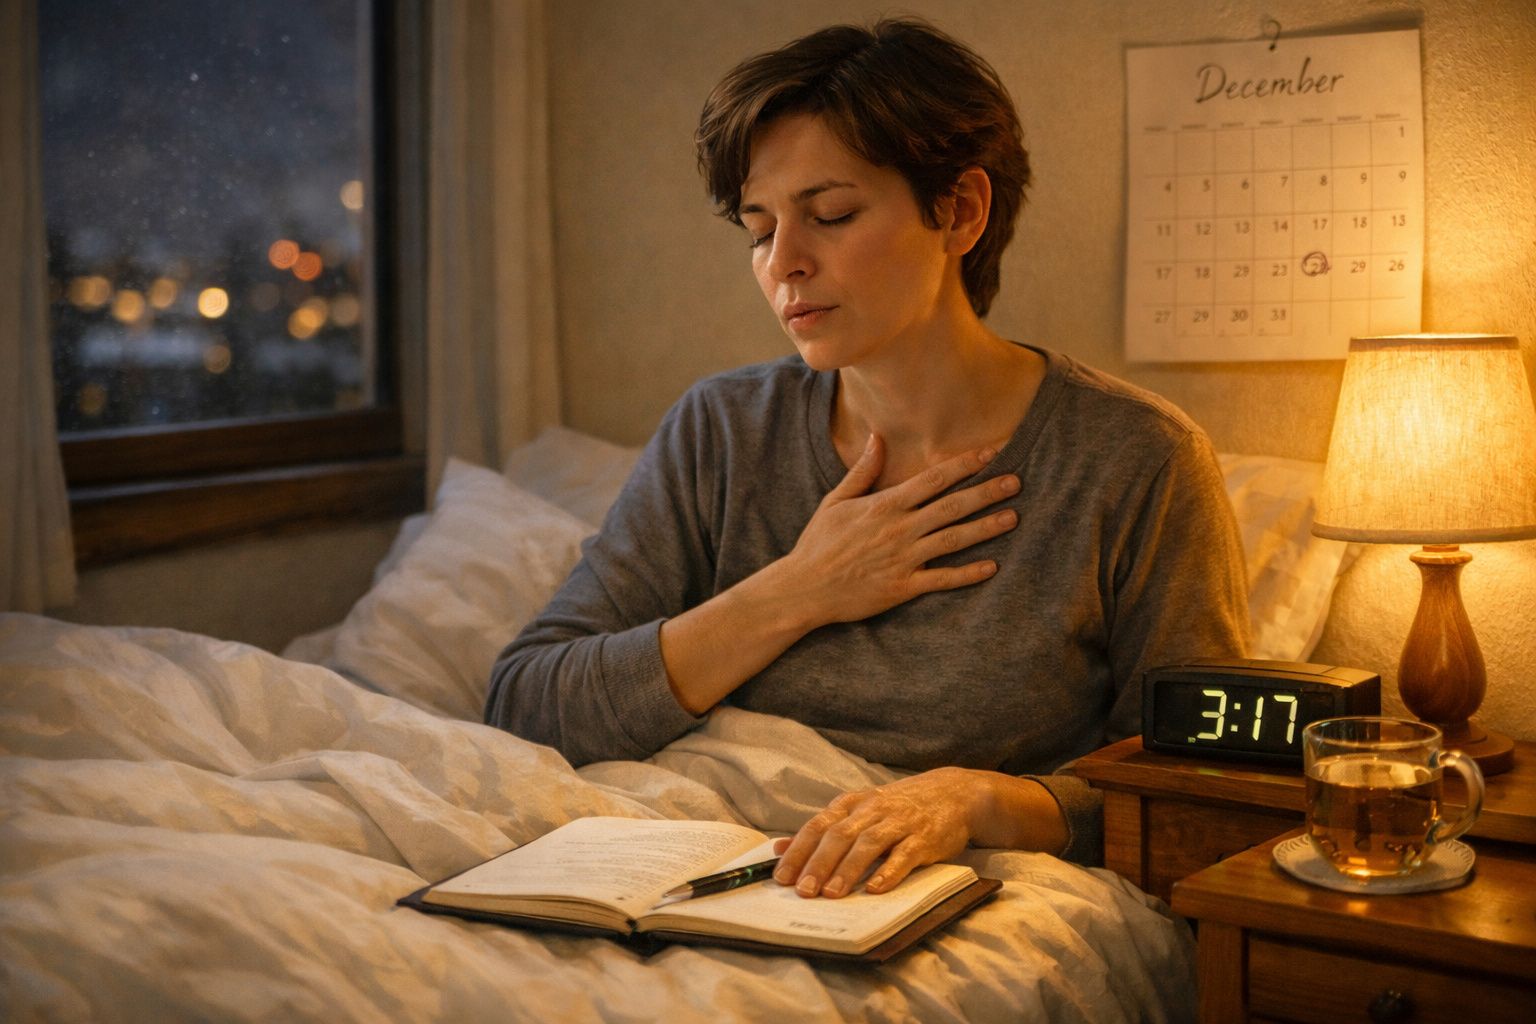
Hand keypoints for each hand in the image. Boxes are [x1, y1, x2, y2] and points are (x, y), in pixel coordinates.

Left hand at [771, 768, 983, 898]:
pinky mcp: (925, 838)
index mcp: (852, 804)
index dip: (798, 851)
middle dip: (819, 864)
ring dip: (848, 870)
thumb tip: (779, 848)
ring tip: (832, 894)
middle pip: (839, 835)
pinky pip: (905, 855)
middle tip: (803, 892)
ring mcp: (899, 822)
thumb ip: (822, 830)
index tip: (781, 877)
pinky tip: (876, 889)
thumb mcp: (858, 811)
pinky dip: (889, 871)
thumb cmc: (898, 808)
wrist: (953, 793)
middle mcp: (873, 810)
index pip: (818, 826)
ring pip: (869, 844)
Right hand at [784, 434, 1019, 628]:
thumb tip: (877, 437)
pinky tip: (991, 567)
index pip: (933, 479)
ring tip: (1013, 517)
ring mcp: (904, 559)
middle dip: (986, 492)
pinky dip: (968, 574)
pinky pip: (942, 579)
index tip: (989, 453)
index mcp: (885, 505)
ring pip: (954, 540)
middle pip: (952, 506)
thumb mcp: (836, 501)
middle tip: (1016, 481)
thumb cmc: (819, 543)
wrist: (804, 588)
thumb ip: (863, 471)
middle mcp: (899, 529)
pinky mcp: (903, 587)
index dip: (964, 465)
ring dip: (986, 528)